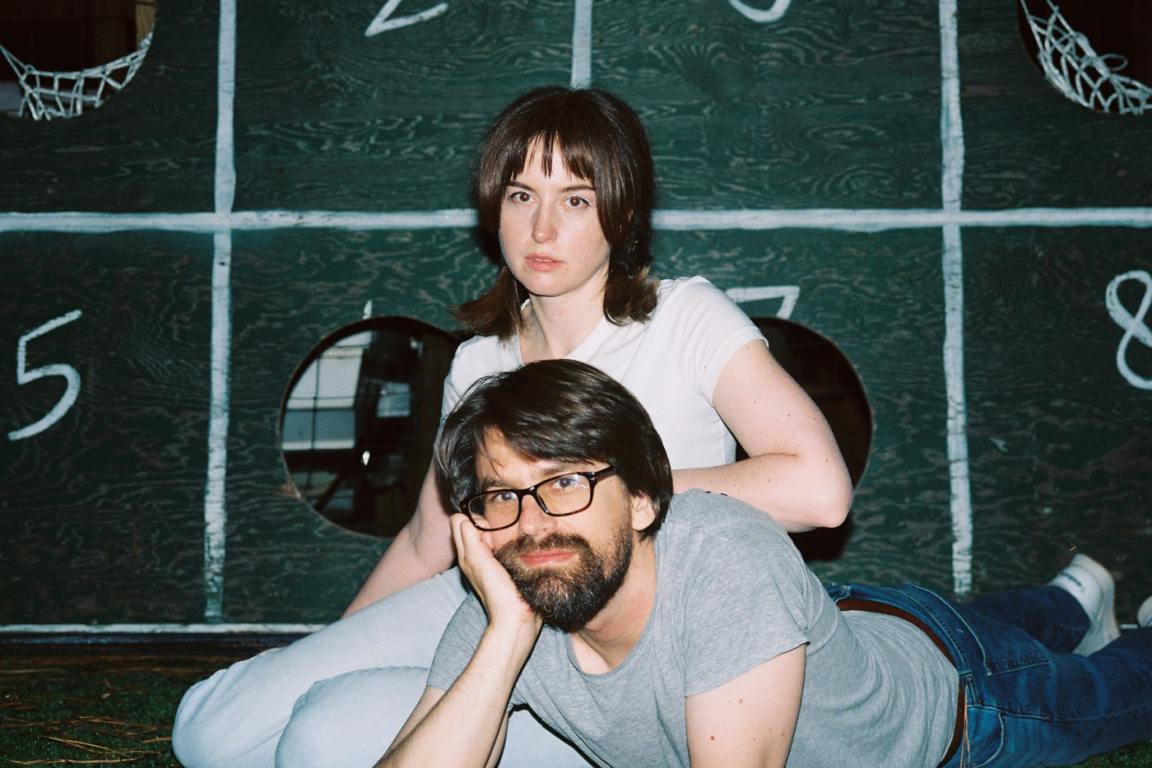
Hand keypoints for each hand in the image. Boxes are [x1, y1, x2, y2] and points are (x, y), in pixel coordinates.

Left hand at [450, 514, 540, 632]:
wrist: (515, 618)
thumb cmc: (496, 590)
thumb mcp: (476, 559)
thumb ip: (469, 536)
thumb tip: (468, 517)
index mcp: (465, 552)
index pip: (459, 520)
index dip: (472, 517)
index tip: (486, 526)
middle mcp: (474, 555)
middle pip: (473, 525)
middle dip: (485, 521)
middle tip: (498, 532)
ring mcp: (490, 561)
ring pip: (490, 533)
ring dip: (498, 531)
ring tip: (508, 539)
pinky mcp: (505, 566)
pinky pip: (503, 543)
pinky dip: (508, 540)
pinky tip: (516, 546)